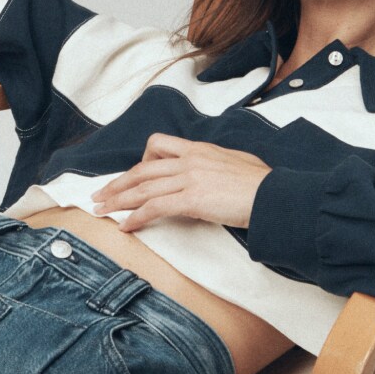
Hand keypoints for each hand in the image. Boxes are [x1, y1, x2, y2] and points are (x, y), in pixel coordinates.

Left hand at [88, 133, 272, 232]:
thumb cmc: (264, 184)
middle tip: (100, 194)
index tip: (131, 176)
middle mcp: (190, 160)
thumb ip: (219, 165)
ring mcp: (189, 179)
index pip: (159, 146)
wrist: (274, 195)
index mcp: (200, 149)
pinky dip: (135, 217)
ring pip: (142, 188)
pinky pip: (153, 208)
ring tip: (101, 211)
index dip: (140, 161)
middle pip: (142, 169)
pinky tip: (126, 227)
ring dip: (118, 200)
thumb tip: (215, 174)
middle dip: (117, 183)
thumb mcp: (238, 164)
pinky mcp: (191, 199)